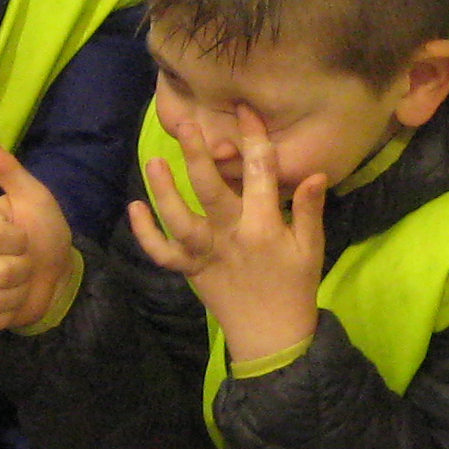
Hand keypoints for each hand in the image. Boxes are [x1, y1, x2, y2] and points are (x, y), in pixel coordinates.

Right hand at [0, 135, 74, 334]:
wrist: (54, 273)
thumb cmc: (44, 232)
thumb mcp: (35, 198)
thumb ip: (9, 171)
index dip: (19, 243)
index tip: (25, 238)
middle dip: (23, 273)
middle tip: (25, 264)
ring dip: (15, 296)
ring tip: (18, 284)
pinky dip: (1, 318)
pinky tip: (6, 305)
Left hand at [130, 107, 327, 367]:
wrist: (271, 337)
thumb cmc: (294, 287)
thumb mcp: (311, 248)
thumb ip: (308, 209)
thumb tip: (313, 173)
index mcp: (263, 227)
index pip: (260, 174)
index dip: (253, 139)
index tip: (245, 111)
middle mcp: (230, 237)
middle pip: (210, 191)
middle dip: (198, 156)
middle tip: (186, 124)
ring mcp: (205, 255)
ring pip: (179, 220)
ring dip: (164, 192)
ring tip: (153, 161)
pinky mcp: (190, 270)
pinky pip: (163, 253)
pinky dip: (146, 233)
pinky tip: (135, 207)